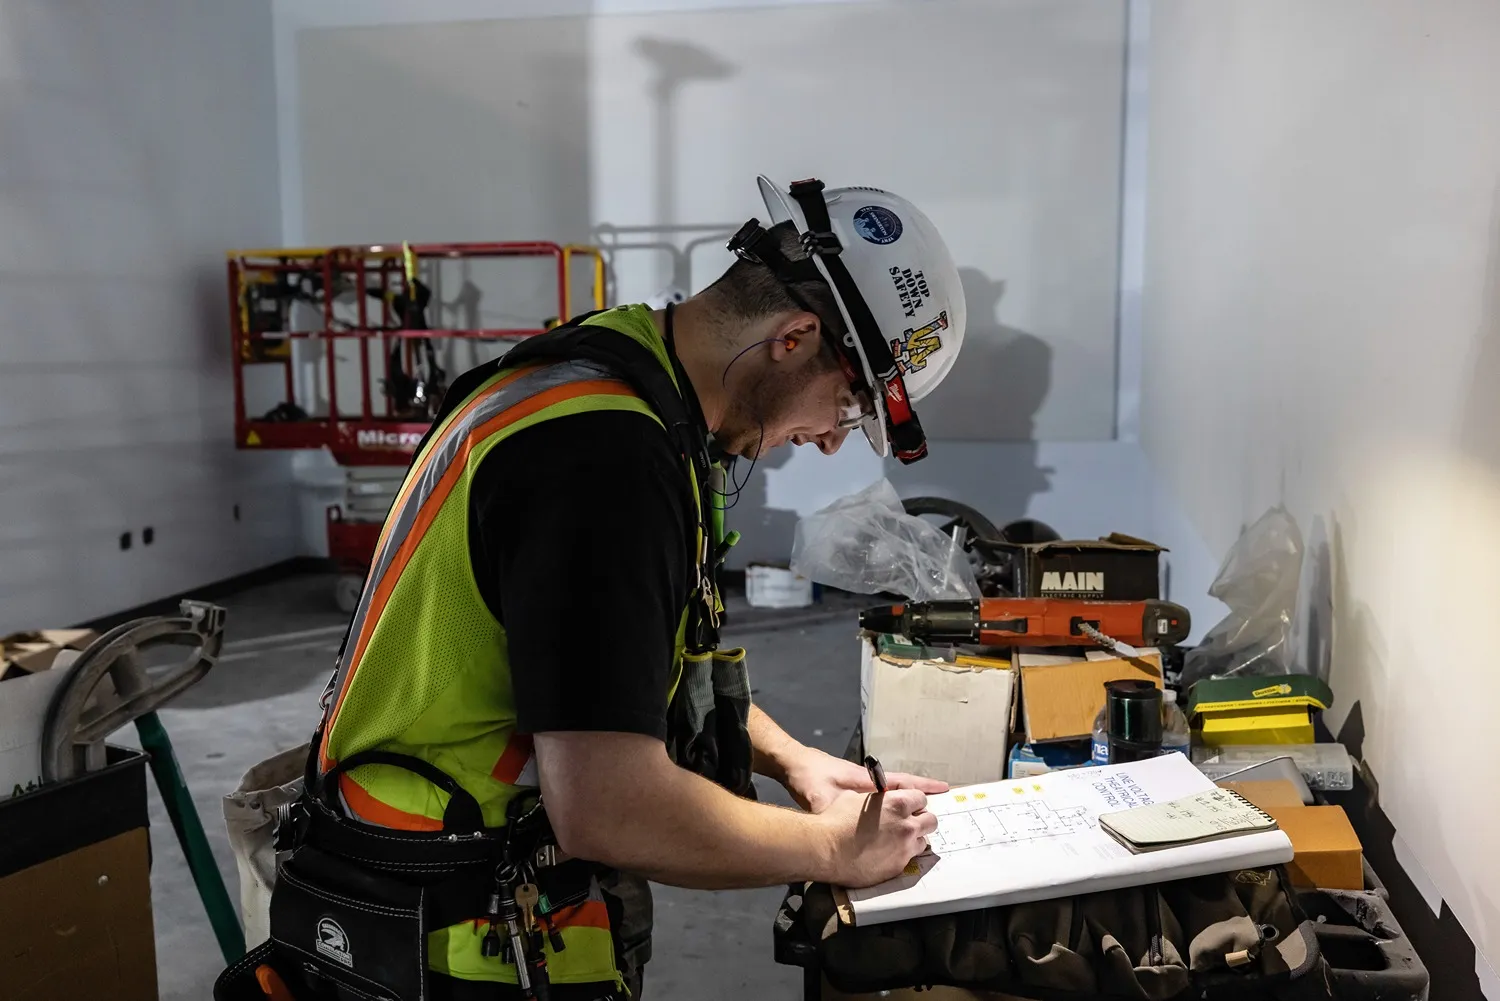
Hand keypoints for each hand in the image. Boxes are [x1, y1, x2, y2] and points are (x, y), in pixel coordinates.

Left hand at [781, 746, 948, 814]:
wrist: (791, 764)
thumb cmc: (808, 776)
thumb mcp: (820, 797)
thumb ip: (833, 812)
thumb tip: (843, 829)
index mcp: (868, 781)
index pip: (903, 783)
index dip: (924, 787)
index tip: (945, 789)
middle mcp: (870, 783)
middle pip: (903, 789)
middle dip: (921, 799)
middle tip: (939, 812)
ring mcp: (862, 787)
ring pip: (892, 796)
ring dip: (907, 804)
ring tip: (921, 818)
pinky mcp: (853, 794)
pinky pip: (879, 802)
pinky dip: (890, 809)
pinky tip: (891, 821)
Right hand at [817, 788, 936, 887]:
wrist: (824, 849)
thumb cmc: (835, 821)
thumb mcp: (855, 797)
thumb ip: (876, 799)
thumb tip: (878, 800)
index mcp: (897, 804)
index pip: (921, 798)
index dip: (913, 802)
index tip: (907, 806)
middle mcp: (906, 826)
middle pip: (931, 821)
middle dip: (921, 820)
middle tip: (908, 823)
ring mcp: (904, 849)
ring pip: (923, 842)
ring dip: (913, 839)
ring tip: (896, 841)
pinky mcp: (898, 867)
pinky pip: (908, 859)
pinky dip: (900, 855)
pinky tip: (885, 854)